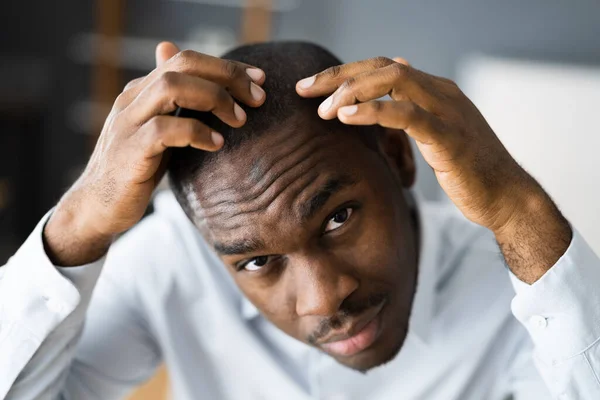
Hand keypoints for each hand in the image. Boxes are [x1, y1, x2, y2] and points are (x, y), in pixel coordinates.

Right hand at [44, 42, 266, 264]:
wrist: (98, 206)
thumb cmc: (136, 167)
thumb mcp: (159, 129)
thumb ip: (175, 103)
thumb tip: (185, 69)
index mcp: (143, 90)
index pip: (187, 60)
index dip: (227, 66)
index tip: (260, 79)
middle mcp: (133, 99)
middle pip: (183, 65)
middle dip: (227, 75)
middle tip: (257, 98)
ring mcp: (128, 123)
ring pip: (171, 88)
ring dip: (214, 99)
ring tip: (240, 120)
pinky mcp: (130, 151)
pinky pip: (165, 130)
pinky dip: (196, 132)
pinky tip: (217, 145)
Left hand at [296, 57, 570, 282]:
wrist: (506, 197)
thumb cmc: (468, 171)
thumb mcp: (436, 136)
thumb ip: (412, 112)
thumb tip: (390, 88)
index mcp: (434, 91)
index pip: (382, 68)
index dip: (344, 73)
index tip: (312, 87)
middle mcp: (440, 92)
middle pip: (380, 67)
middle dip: (337, 76)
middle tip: (304, 90)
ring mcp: (446, 110)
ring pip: (392, 81)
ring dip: (351, 92)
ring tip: (323, 110)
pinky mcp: (448, 136)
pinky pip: (406, 114)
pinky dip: (373, 111)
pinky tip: (347, 117)